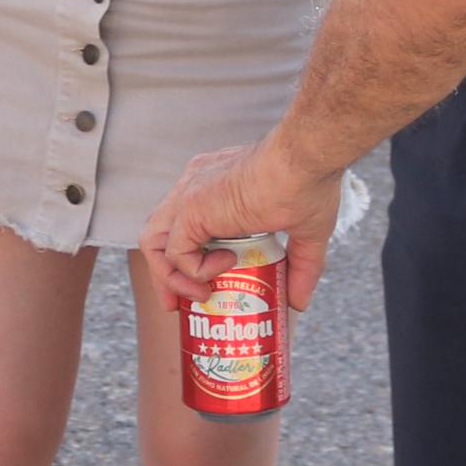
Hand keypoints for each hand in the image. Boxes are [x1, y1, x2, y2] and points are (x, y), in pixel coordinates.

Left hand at [138, 143, 346, 320]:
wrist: (306, 161)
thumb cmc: (310, 185)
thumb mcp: (306, 233)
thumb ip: (300, 268)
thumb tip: (300, 303)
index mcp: (213, 187)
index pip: (181, 224)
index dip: (182, 257)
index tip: (201, 286)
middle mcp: (193, 187)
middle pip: (160, 234)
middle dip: (165, 274)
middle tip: (180, 304)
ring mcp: (188, 196)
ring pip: (155, 242)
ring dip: (170, 277)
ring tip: (201, 295)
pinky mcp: (191, 208)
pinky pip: (175, 252)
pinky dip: (193, 271)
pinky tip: (226, 266)